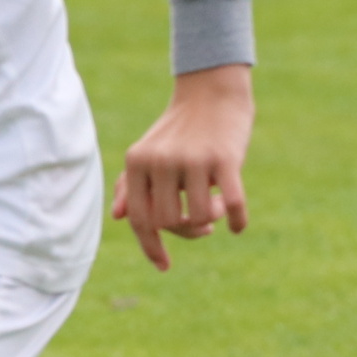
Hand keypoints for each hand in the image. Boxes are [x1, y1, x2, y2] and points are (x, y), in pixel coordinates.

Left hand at [114, 63, 253, 272]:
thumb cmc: (179, 130)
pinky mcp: (225, 158)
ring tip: (216, 204)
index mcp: (137, 162)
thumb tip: (118, 216)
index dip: (150, 246)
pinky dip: (236, 221)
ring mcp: (193, 159)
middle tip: (200, 223)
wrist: (211, 91)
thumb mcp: (147, 153)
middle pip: (170, 222)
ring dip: (211, 220)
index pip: (139, 218)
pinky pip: (232, 203)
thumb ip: (129, 184)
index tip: (163, 265)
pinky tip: (238, 226)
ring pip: (200, 217)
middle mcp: (161, 161)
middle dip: (187, 231)